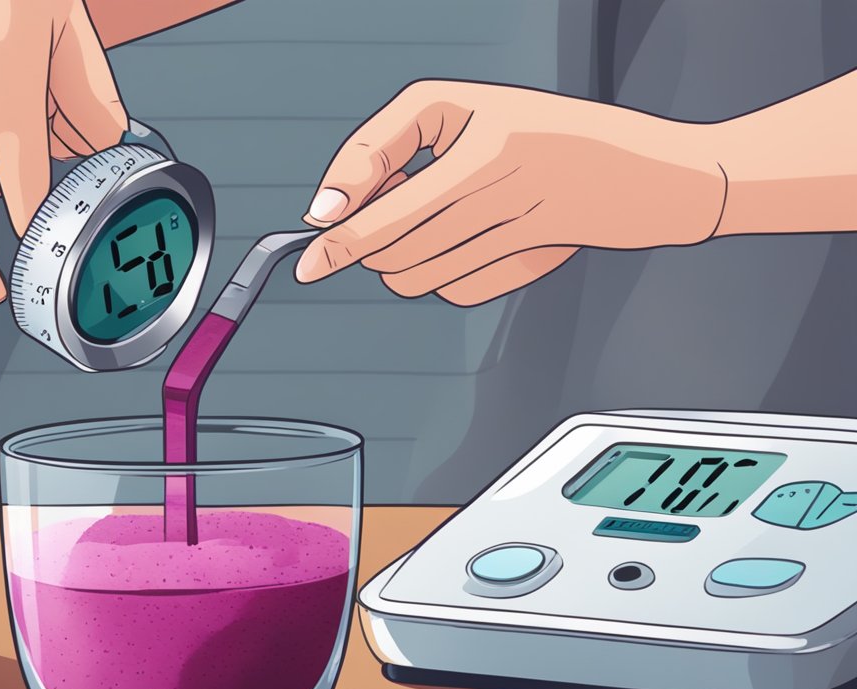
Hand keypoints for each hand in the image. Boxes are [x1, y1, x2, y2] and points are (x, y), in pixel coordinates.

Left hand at [295, 80, 727, 305]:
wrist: (659, 170)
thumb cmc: (557, 137)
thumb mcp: (471, 113)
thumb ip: (395, 148)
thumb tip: (337, 204)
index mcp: (476, 127)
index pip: (380, 182)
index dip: (338, 221)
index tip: (313, 235)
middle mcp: (500, 171)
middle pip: (391, 240)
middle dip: (362, 248)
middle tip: (358, 239)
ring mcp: (522, 218)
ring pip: (417, 272)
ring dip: (400, 267)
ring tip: (423, 237)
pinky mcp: (539, 257)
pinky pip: (460, 290)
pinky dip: (447, 282)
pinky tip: (468, 252)